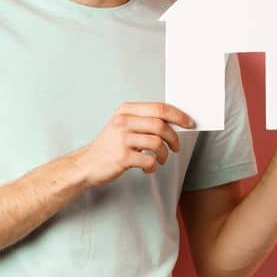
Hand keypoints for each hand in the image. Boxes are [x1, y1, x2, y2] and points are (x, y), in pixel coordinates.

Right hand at [70, 102, 194, 187]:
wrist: (86, 164)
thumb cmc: (108, 146)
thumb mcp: (122, 126)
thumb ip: (144, 121)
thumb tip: (175, 123)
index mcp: (125, 111)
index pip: (159, 108)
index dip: (179, 115)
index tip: (190, 123)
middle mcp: (123, 122)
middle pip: (161, 125)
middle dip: (174, 138)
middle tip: (176, 147)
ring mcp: (122, 140)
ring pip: (157, 143)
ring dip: (164, 154)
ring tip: (160, 159)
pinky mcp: (122, 157)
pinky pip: (149, 160)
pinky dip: (153, 166)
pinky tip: (147, 168)